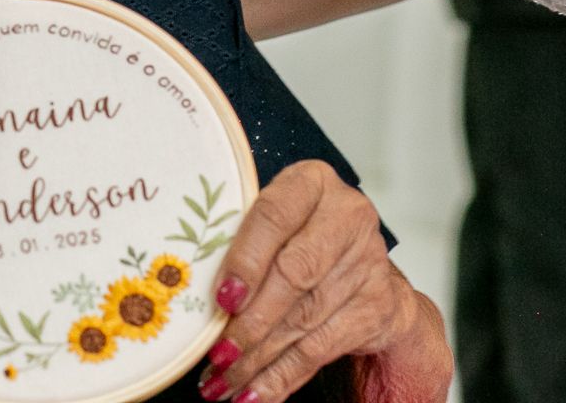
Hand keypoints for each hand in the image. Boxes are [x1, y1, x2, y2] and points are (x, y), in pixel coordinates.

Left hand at [196, 161, 451, 402]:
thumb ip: (239, 242)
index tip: (220, 299)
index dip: (245, 260)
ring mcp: (368, 262)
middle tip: (216, 354)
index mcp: (313, 183)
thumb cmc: (299, 237)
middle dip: (250, 321)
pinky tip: (255, 393)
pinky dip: (283, 376)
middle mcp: (348, 216)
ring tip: (222, 381)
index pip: (274, 216)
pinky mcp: (377, 306)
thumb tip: (188, 287)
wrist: (362, 267)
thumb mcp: (270, 223)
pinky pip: (321, 348)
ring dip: (258, 358)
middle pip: (293, 274)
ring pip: (305, 318)